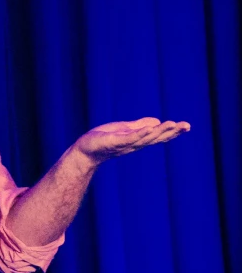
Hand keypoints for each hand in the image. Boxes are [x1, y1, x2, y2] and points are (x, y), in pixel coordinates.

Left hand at [73, 117, 190, 169]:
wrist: (85, 151)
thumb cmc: (103, 140)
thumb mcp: (124, 130)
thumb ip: (139, 126)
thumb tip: (157, 122)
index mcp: (138, 140)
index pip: (158, 136)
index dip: (172, 132)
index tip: (187, 126)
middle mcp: (134, 144)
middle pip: (156, 138)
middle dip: (171, 132)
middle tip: (186, 126)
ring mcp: (125, 144)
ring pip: (145, 138)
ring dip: (159, 131)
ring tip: (172, 124)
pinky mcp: (114, 142)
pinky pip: (129, 138)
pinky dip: (140, 133)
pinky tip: (150, 128)